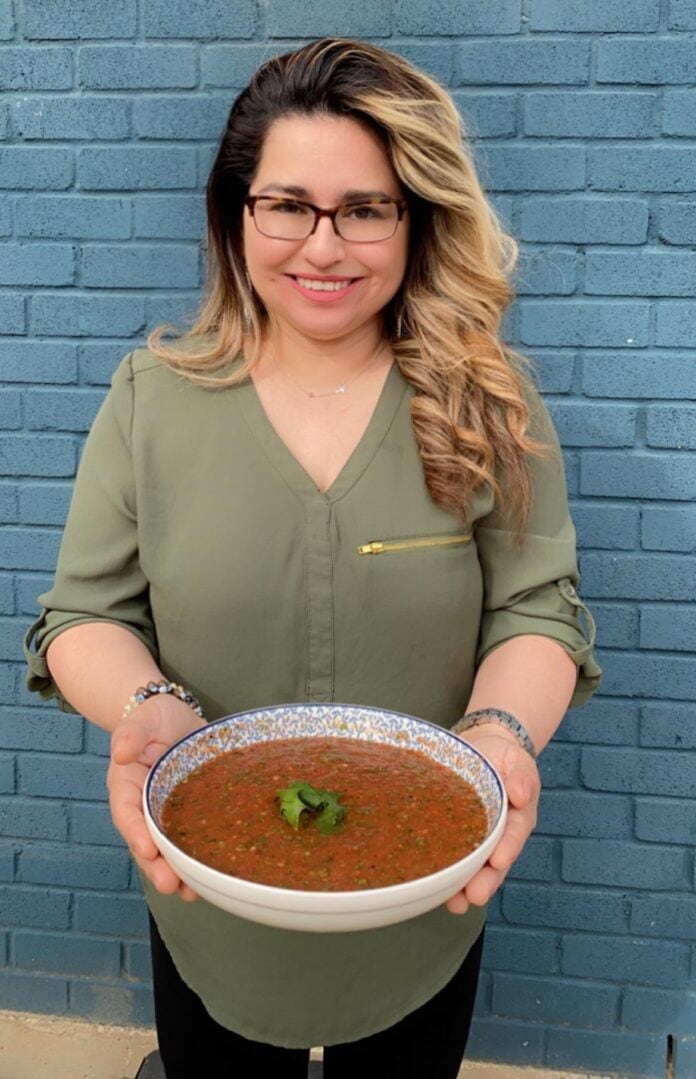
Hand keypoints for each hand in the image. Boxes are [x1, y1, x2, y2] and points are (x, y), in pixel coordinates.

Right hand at [107, 696, 203, 900]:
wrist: (177, 716)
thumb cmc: (154, 717)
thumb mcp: (142, 718)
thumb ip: (131, 733)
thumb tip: (121, 753)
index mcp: (127, 786)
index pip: (127, 814)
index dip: (135, 833)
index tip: (147, 850)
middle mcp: (144, 806)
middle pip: (146, 843)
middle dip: (157, 867)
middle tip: (171, 885)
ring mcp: (167, 813)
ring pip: (167, 850)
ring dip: (178, 873)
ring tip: (192, 893)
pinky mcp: (191, 814)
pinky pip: (191, 840)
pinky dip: (198, 861)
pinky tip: (212, 878)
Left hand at [446, 728, 540, 914]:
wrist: (482, 750)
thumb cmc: (503, 758)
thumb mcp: (518, 760)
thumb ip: (522, 776)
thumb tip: (521, 795)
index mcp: (517, 817)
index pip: (514, 834)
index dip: (507, 849)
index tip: (499, 861)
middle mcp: (499, 835)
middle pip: (495, 862)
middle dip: (486, 881)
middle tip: (475, 896)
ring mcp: (477, 838)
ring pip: (474, 867)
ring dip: (465, 887)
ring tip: (455, 903)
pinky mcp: (455, 836)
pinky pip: (452, 856)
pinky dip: (445, 875)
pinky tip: (434, 888)